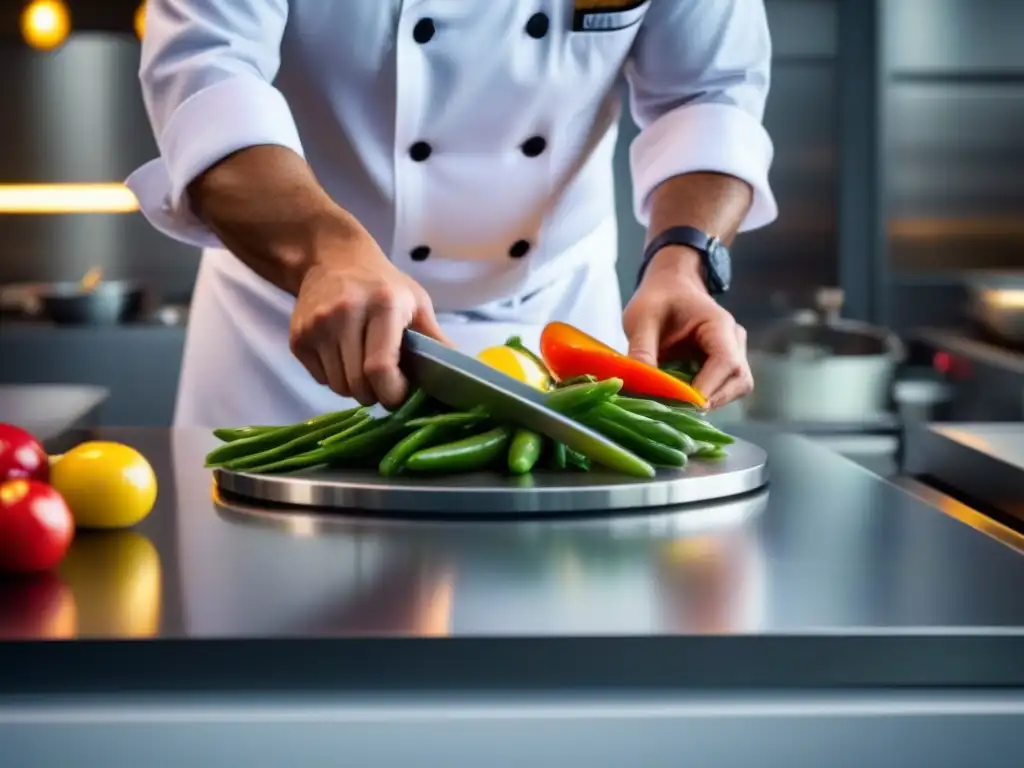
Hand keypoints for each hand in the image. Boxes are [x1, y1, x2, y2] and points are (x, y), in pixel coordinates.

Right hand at [289, 224, 450, 407]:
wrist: (330, 258)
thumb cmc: (382, 283)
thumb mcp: (416, 302)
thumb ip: (435, 339)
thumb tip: (462, 375)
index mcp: (382, 305)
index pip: (379, 367)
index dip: (392, 392)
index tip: (400, 394)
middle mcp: (345, 314)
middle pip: (358, 384)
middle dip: (376, 394)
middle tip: (385, 382)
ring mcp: (316, 326)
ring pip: (338, 386)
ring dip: (355, 387)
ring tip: (364, 365)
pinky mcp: (297, 338)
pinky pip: (320, 379)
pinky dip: (335, 377)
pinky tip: (344, 356)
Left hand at [623, 246, 752, 408]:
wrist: (671, 286)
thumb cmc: (659, 298)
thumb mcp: (642, 318)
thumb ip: (641, 349)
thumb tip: (639, 385)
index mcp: (719, 325)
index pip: (726, 361)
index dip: (708, 387)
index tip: (683, 404)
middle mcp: (734, 340)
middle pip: (740, 380)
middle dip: (712, 399)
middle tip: (677, 409)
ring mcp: (734, 353)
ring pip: (736, 388)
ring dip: (710, 401)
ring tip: (677, 403)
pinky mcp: (724, 365)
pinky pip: (723, 388)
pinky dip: (705, 397)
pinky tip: (680, 397)